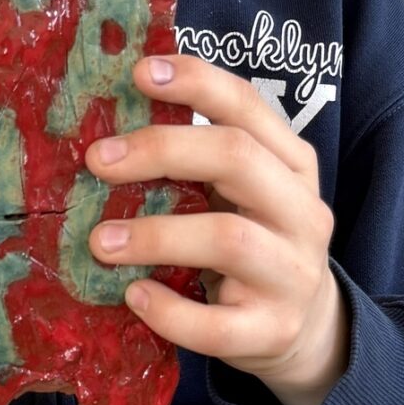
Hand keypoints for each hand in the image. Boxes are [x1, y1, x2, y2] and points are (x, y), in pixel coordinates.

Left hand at [84, 53, 345, 404]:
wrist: (305, 329)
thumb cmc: (255, 245)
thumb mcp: (243, 194)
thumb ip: (201, 159)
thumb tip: (111, 126)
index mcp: (293, 165)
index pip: (249, 107)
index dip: (196, 83)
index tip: (139, 73)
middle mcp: (303, 212)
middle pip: (238, 159)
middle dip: (162, 150)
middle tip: (98, 161)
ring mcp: (292, 274)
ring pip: (229, 239)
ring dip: (155, 236)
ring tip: (100, 241)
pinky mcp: (272, 330)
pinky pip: (217, 325)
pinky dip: (169, 311)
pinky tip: (134, 296)